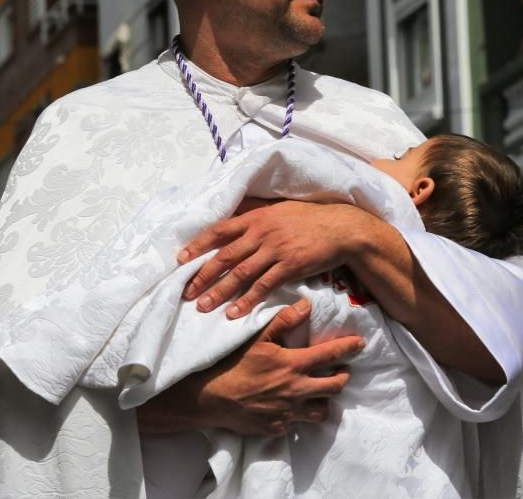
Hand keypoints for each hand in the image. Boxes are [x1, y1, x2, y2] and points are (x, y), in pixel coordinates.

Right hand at [135, 298, 363, 434]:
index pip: (330, 356)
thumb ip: (283, 321)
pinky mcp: (277, 428)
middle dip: (342, 377)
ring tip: (320, 392)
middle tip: (341, 370)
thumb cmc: (232, 363)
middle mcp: (297, 391)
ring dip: (324, 400)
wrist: (209, 398)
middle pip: (335, 387)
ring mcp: (288, 413)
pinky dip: (299, 415)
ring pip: (321, 411)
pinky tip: (292, 407)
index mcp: (293, 365)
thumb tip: (306, 305)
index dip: (349, 348)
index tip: (360, 344)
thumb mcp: (256, 337)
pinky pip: (297, 424)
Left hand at [178, 199, 364, 317]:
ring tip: (204, 306)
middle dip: (203, 275)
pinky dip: (247, 301)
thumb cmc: (310, 218)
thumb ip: (256, 213)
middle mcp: (262, 232)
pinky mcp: (290, 266)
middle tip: (186, 292)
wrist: (341, 228)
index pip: (220, 231)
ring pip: (240, 273)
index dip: (199, 245)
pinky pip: (263, 286)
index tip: (181, 259)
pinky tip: (235, 313)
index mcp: (256, 217)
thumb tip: (235, 213)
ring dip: (220, 292)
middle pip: (225, 256)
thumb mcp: (279, 209)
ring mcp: (275, 249)